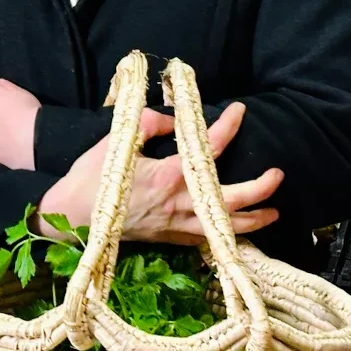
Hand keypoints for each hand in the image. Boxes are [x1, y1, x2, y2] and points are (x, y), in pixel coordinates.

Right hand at [37, 103, 282, 246]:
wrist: (72, 216)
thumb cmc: (94, 176)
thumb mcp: (118, 139)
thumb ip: (149, 123)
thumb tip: (173, 118)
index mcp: (169, 175)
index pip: (209, 149)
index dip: (229, 127)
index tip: (240, 110)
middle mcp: (180, 203)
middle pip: (231, 200)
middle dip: (260, 189)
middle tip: (278, 174)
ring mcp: (176, 225)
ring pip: (225, 227)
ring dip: (254, 220)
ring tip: (274, 212)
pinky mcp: (169, 239)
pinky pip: (206, 240)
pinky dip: (227, 235)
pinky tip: (237, 231)